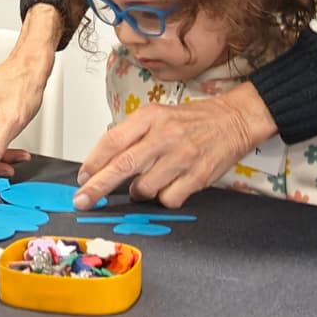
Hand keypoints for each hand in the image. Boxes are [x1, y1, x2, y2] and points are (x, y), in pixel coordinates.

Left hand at [74, 83, 276, 209]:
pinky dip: (164, 198)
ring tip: (145, 185)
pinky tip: (169, 187)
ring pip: (144, 188)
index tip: (82, 178)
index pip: (112, 140)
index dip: (93, 162)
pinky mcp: (198, 176)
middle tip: (83, 200)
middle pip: (122, 166)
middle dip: (97, 187)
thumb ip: (133, 135)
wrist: (234, 119)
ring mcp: (182, 156)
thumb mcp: (159, 116)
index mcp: (151, 117)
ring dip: (138, 193)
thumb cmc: (194, 120)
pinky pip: (169, 199)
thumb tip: (104, 162)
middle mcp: (164, 135)